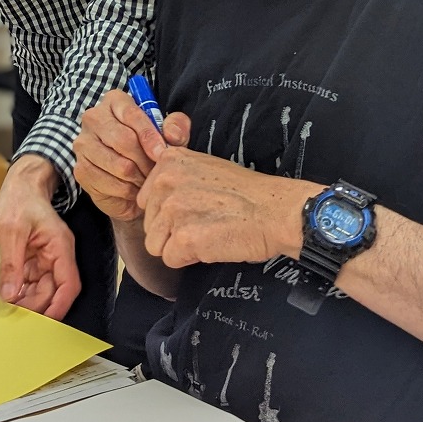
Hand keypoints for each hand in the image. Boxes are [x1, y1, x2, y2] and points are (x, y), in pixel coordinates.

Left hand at [0, 155, 79, 320]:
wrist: (20, 184)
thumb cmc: (20, 199)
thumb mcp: (11, 231)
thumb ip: (11, 265)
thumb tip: (9, 294)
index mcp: (60, 246)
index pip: (69, 284)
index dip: (59, 305)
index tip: (45, 322)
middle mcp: (58, 254)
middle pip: (55, 290)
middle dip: (38, 305)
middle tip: (17, 316)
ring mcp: (48, 256)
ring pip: (44, 288)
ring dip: (29, 300)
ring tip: (11, 309)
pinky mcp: (36, 257)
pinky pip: (33, 280)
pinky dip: (23, 290)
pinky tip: (10, 297)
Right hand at [74, 89, 189, 221]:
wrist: (131, 179)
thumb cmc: (149, 150)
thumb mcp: (169, 135)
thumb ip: (177, 128)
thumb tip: (172, 135)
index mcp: (114, 101)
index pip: (132, 114)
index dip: (150, 136)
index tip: (163, 153)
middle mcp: (93, 118)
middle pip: (124, 140)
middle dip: (146, 160)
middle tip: (158, 171)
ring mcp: (83, 144)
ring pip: (119, 165)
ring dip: (140, 177)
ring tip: (147, 180)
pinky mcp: (81, 169)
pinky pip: (111, 184)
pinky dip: (128, 191)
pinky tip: (134, 189)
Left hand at [137, 149, 319, 267]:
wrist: (276, 212)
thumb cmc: (246, 193)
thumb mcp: (205, 167)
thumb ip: (176, 178)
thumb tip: (154, 201)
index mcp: (169, 161)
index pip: (146, 200)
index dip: (169, 212)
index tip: (195, 209)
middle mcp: (165, 182)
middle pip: (149, 224)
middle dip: (172, 231)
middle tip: (205, 222)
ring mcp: (173, 209)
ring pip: (156, 245)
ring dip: (179, 247)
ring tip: (208, 233)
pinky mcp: (183, 238)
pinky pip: (170, 260)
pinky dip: (190, 259)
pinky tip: (212, 245)